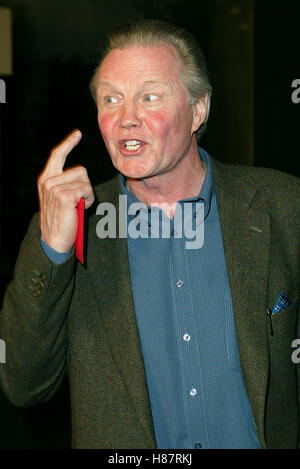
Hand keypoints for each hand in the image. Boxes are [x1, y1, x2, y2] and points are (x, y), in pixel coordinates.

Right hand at [37, 130, 93, 251]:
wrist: (54, 239)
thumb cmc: (61, 219)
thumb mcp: (59, 196)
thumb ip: (65, 183)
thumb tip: (80, 173)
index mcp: (46, 179)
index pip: (58, 155)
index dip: (68, 143)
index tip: (78, 134)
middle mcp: (48, 180)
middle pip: (81, 170)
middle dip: (85, 186)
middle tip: (78, 202)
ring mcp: (54, 187)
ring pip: (85, 181)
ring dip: (87, 194)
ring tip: (77, 206)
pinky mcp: (64, 195)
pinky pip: (86, 189)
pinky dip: (88, 200)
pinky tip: (79, 208)